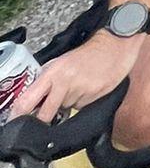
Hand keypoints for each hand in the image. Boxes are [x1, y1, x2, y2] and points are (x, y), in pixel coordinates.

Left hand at [8, 28, 142, 122]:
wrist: (115, 45)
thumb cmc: (87, 53)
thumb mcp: (61, 62)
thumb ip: (47, 80)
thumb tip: (34, 99)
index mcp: (52, 73)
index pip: (28, 100)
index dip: (19, 114)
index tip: (17, 122)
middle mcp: (65, 83)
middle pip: (46, 114)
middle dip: (44, 119)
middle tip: (47, 117)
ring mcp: (80, 91)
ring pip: (66, 110)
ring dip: (68, 105)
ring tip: (78, 88)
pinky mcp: (95, 96)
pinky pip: (81, 108)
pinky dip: (82, 102)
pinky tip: (88, 89)